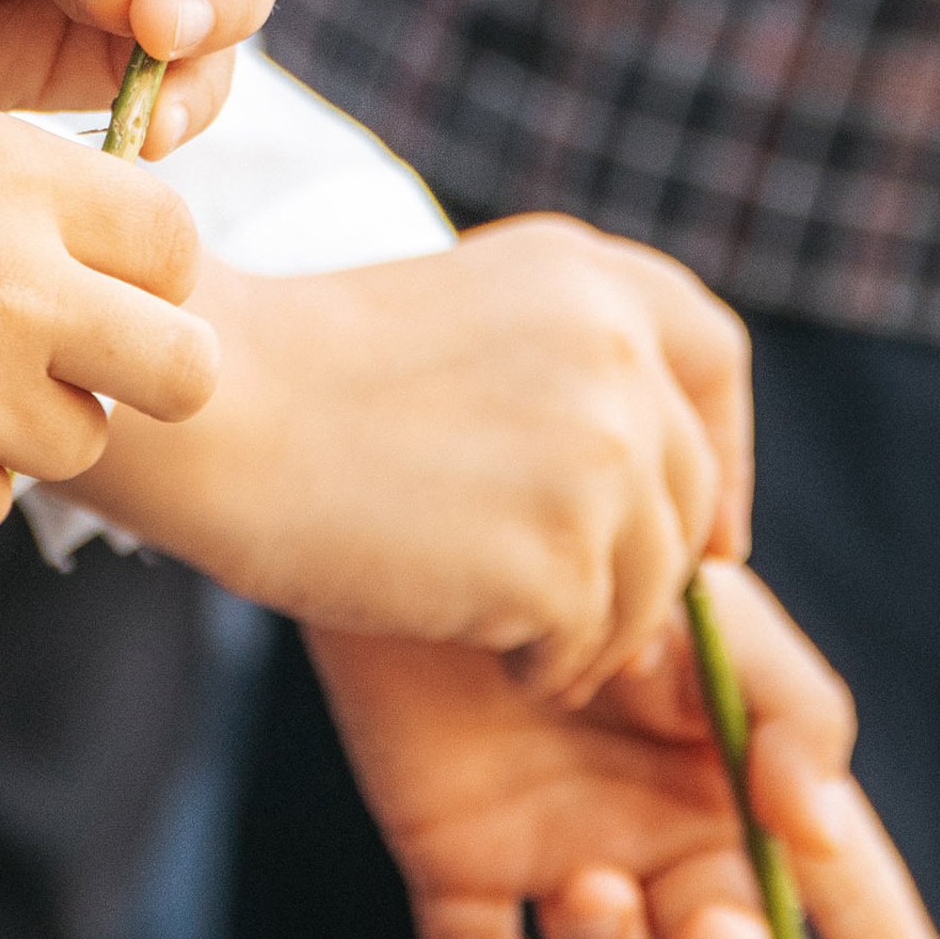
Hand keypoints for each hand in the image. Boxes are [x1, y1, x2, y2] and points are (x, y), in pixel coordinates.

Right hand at [0, 84, 217, 536]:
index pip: (176, 244)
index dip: (146, 271)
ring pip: (78, 445)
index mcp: (18, 178)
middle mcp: (18, 289)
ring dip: (24, 426)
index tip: (97, 279)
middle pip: (185, 370)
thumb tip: (82, 245)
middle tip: (71, 365)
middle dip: (146, 372)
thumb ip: (6, 191)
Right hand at [90, 216, 750, 701]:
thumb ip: (569, 362)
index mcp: (589, 275)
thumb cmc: (308, 377)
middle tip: (557, 603)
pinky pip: (594, 645)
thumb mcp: (465, 316)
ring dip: (591, 625)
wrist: (218, 415)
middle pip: (688, 490)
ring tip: (494, 621)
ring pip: (654, 583)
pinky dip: (543, 663)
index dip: (721, 448)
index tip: (704, 524)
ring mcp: (601, 449)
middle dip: (642, 562)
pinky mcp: (564, 552)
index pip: (714, 355)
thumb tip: (666, 481)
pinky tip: (467, 635)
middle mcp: (617, 348)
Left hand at [308, 564, 939, 938]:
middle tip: (713, 934)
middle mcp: (654, 820)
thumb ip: (793, 708)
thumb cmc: (585, 531)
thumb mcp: (711, 604)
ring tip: (582, 883)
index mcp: (735, 766)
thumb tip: (820, 831)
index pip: (837, 881)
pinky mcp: (454, 853)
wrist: (433, 496)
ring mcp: (556, 841)